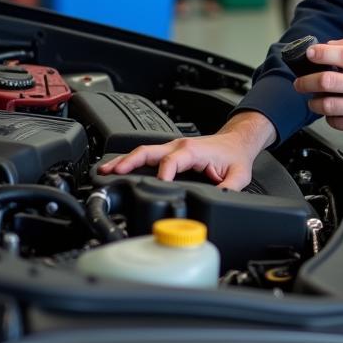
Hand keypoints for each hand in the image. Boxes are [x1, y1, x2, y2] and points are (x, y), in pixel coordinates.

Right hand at [96, 111, 277, 190]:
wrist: (236, 143)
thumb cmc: (235, 157)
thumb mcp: (238, 175)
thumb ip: (228, 189)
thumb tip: (217, 200)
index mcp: (193, 151)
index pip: (171, 161)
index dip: (163, 174)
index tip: (157, 186)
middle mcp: (179, 147)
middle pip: (148, 152)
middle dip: (129, 162)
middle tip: (111, 173)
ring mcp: (173, 148)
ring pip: (143, 152)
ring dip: (124, 161)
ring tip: (104, 171)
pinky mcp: (170, 153)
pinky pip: (147, 156)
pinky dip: (131, 162)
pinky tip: (118, 169)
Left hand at [296, 36, 342, 138]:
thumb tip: (332, 45)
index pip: (342, 54)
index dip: (320, 53)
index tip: (310, 54)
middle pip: (328, 81)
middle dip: (306, 80)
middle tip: (300, 81)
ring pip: (328, 105)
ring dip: (314, 101)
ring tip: (313, 98)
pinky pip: (338, 123)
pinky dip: (328, 116)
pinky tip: (331, 111)